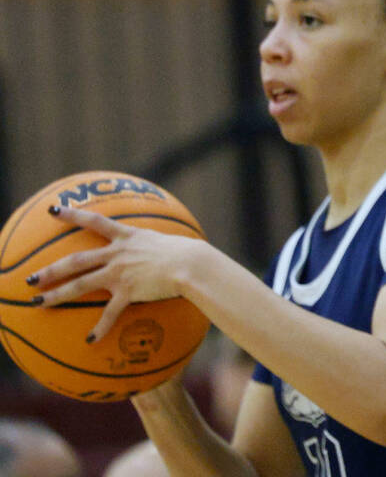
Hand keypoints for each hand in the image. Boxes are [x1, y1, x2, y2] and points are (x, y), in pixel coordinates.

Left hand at [28, 205, 202, 343]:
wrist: (191, 263)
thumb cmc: (186, 251)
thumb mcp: (165, 240)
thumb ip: (152, 244)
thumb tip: (156, 247)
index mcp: (126, 237)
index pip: (94, 221)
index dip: (72, 215)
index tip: (53, 210)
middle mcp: (117, 253)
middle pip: (76, 260)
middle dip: (50, 269)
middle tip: (30, 278)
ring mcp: (120, 272)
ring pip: (80, 283)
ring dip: (56, 294)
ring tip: (37, 303)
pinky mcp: (128, 291)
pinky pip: (109, 312)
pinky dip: (100, 327)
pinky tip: (90, 339)